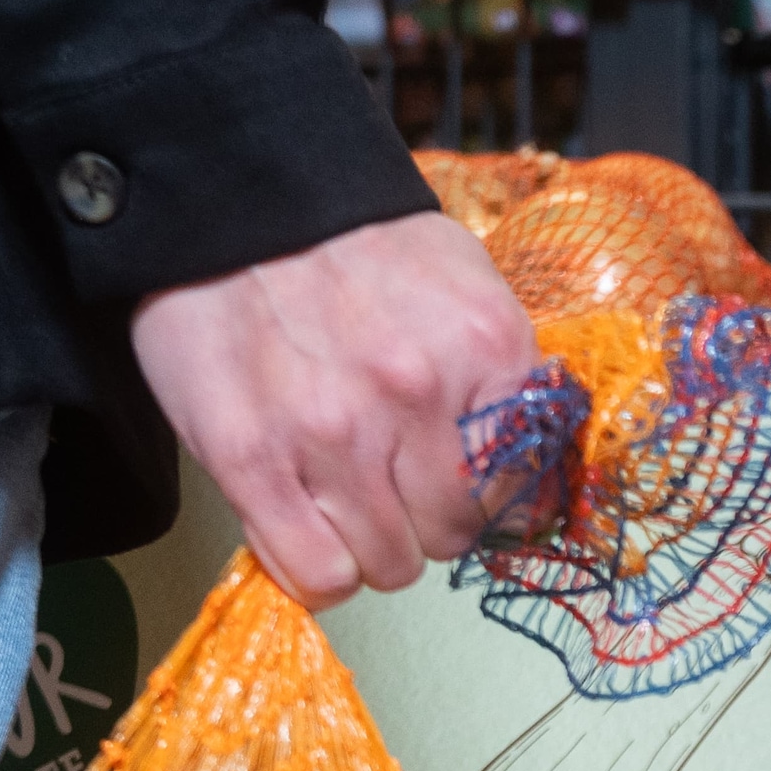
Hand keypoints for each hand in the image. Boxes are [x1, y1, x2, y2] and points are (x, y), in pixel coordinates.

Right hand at [131, 210, 539, 604]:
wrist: (237, 195)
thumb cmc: (355, 249)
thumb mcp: (464, 287)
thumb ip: (504, 382)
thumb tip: (532, 488)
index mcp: (486, 349)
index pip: (524, 494)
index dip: (489, 500)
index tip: (462, 487)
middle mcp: (416, 394)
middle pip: (451, 537)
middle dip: (426, 521)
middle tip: (392, 480)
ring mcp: (333, 431)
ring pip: (388, 566)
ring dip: (370, 543)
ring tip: (343, 490)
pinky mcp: (252, 457)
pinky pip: (318, 575)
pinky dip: (318, 568)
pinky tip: (308, 524)